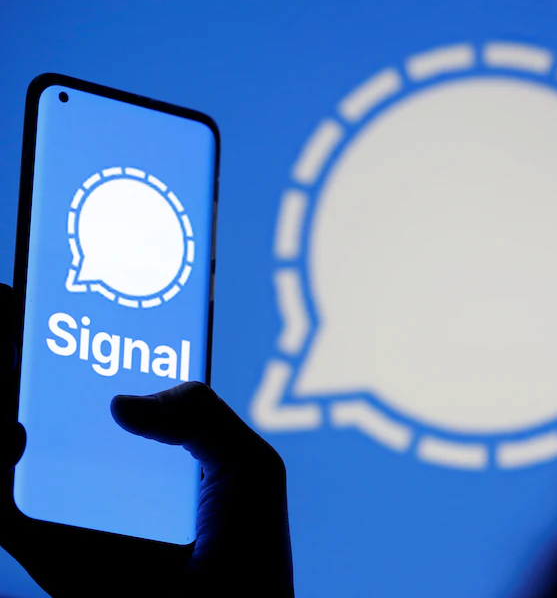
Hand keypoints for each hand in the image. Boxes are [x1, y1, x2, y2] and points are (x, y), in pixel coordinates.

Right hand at [1, 283, 293, 596]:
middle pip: (50, 388)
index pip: (109, 365)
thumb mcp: (248, 468)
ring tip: (7, 354)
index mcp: (157, 433)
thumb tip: (118, 402)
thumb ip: (201, 416)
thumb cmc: (250, 553)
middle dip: (22, 345)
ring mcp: (69, 492)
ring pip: (11, 433)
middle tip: (12, 298)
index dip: (83, 326)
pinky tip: (11, 437)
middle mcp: (106, 454)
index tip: (65, 284)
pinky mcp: (40, 539)